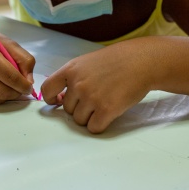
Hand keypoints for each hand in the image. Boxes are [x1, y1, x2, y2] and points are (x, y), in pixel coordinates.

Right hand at [0, 24, 35, 103]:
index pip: (9, 76)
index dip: (23, 85)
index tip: (30, 86)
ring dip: (8, 95)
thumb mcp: (7, 43)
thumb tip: (29, 81)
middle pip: (3, 92)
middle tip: (23, 88)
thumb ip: (24, 59)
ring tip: (10, 84)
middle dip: (17, 93)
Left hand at [40, 40, 156, 133]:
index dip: (51, 98)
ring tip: (104, 103)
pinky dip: (100, 124)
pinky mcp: (106, 110)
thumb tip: (60, 98)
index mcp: (71, 70)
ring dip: (90, 117)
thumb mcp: (87, 62)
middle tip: (96, 98)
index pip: (47, 89)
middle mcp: (78, 84)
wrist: (141, 61)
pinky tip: (109, 113)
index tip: (58, 101)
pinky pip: (94, 128)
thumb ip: (73, 77)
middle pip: (68, 110)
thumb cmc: (117, 61)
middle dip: (79, 108)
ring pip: (80, 120)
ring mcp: (91, 97)